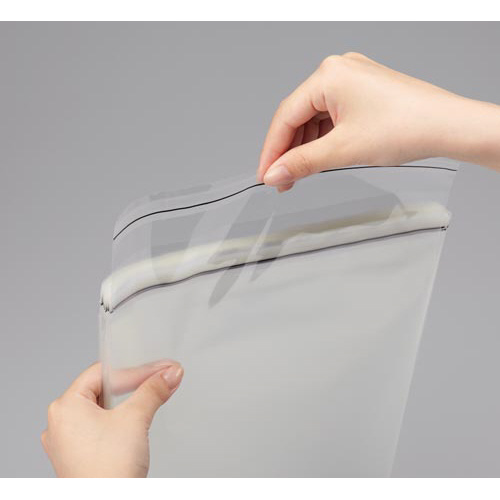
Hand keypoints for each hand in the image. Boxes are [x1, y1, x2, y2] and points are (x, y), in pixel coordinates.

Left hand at [41, 360, 183, 476]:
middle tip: (159, 380)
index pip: (103, 373)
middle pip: (102, 389)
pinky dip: (119, 422)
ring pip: (102, 409)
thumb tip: (169, 374)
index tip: (160, 369)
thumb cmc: (107, 472)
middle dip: (134, 385)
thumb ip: (153, 390)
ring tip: (150, 400)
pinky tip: (135, 424)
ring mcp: (66, 442)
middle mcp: (60, 422)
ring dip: (129, 403)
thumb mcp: (136, 419)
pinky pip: (99, 429)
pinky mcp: (77, 458)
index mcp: (65, 406)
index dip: (135, 369)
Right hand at [257, 52, 499, 190]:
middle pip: (298, 117)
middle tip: (282, 181)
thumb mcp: (343, 150)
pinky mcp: (363, 93)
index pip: (286, 116)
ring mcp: (352, 81)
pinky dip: (323, 140)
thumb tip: (274, 175)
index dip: (271, 150)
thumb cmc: (406, 127)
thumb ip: (302, 163)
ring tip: (300, 175)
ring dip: (305, 148)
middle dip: (288, 151)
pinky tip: (320, 158)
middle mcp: (338, 71)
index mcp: (328, 76)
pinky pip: (332, 117)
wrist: (448, 126)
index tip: (265, 176)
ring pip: (315, 119)